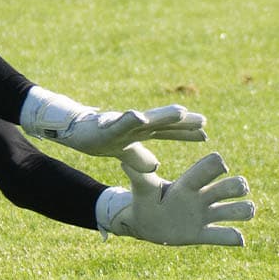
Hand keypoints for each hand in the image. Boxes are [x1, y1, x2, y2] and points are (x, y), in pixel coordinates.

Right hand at [20, 87, 206, 167]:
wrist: (73, 130)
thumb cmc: (98, 137)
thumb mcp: (123, 152)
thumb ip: (140, 157)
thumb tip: (156, 167)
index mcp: (140, 131)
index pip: (168, 131)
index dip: (185, 132)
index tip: (205, 134)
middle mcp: (135, 124)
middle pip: (163, 123)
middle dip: (182, 122)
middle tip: (203, 121)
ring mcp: (122, 123)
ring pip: (146, 118)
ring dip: (163, 115)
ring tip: (180, 112)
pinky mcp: (107, 125)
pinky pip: (120, 122)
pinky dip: (130, 118)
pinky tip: (140, 116)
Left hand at [96, 151, 254, 246]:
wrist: (144, 222)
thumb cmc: (144, 200)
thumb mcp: (142, 189)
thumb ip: (140, 177)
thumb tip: (125, 162)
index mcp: (189, 183)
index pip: (211, 166)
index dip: (218, 165)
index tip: (219, 167)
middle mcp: (202, 197)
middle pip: (232, 185)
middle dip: (237, 186)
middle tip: (232, 191)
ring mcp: (205, 216)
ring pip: (238, 210)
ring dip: (244, 210)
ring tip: (241, 212)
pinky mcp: (203, 234)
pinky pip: (227, 236)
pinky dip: (235, 237)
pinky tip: (238, 239)